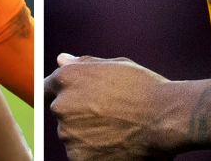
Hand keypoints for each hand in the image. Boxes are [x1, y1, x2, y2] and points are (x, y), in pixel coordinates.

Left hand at [44, 53, 176, 160]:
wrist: (164, 118)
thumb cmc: (144, 88)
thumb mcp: (116, 65)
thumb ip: (84, 64)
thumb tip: (61, 59)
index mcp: (67, 78)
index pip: (46, 88)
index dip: (60, 94)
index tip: (74, 100)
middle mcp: (62, 105)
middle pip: (62, 112)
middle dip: (78, 113)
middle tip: (109, 113)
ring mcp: (68, 133)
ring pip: (71, 135)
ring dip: (86, 133)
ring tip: (116, 128)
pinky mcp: (78, 157)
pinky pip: (80, 153)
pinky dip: (93, 151)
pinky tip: (115, 142)